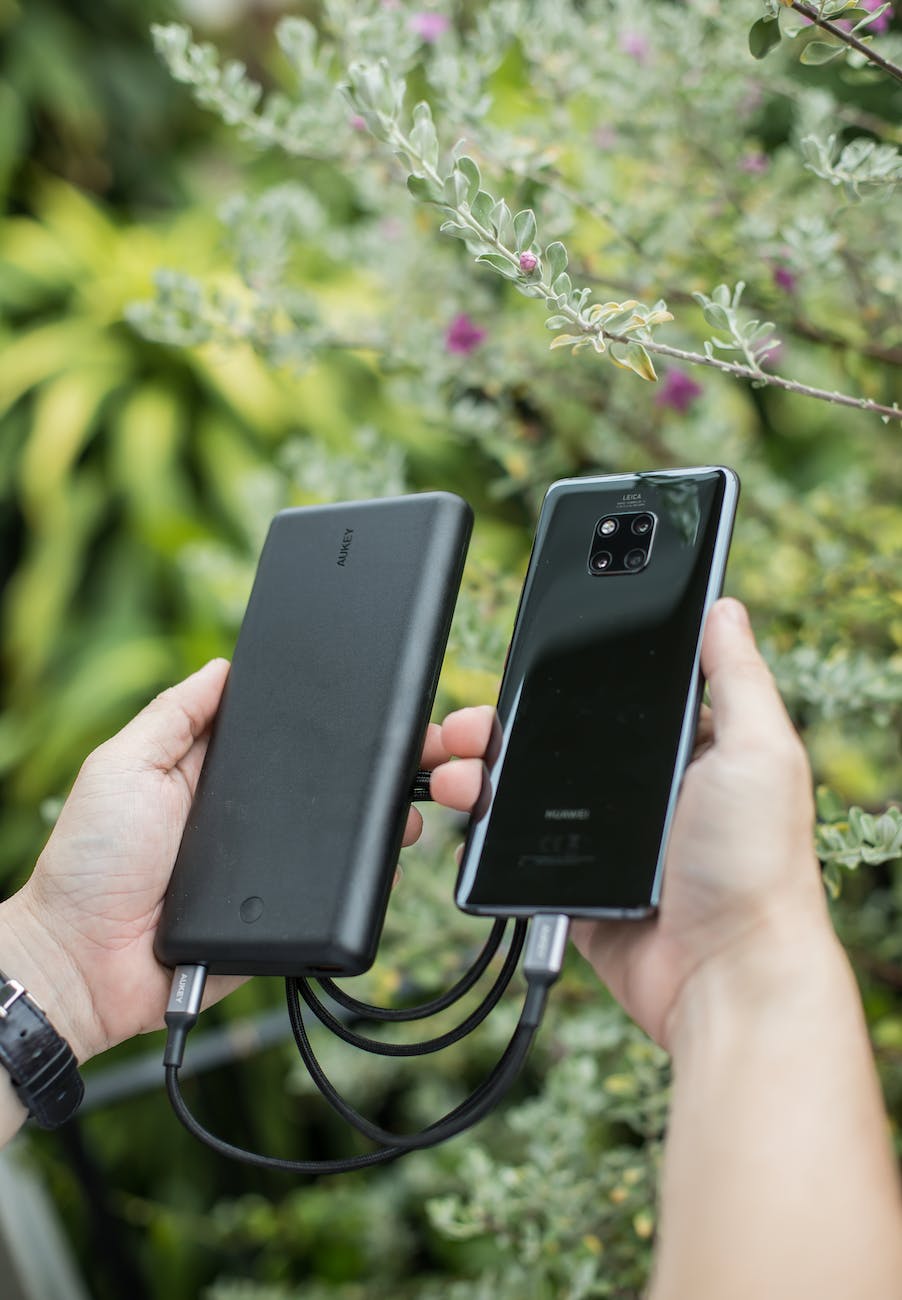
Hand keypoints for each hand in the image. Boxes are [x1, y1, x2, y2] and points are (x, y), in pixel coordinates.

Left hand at [0, 661, 440, 1063]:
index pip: (302, 734)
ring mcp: (282, 866)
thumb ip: (175, 714)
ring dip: (409, 805)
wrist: (84, 963)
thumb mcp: (123, 765)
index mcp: (228, 772)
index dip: (349, 714)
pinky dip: (381, 870)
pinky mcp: (292, 915)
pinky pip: (346, 892)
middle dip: (411, 753)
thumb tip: (226, 665)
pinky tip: (403, 844)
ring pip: (360, 833)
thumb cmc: (91, 863)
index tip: (400, 694)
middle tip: (456, 739)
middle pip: (348, 779)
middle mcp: (263, 816)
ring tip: (447, 784)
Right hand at [430, 598, 832, 1051]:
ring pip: (524, 784)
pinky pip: (516, 843)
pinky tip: (468, 806)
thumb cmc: (755, 866)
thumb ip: (738, 677)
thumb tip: (721, 606)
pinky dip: (485, 824)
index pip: (615, 692)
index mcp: (686, 749)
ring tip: (458, 767)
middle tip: (473, 721)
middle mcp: (642, 787)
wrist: (721, 978)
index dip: (569, 672)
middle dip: (503, 718)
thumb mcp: (762, 752)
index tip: (526, 656)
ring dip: (480, 767)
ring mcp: (604, 835)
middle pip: (556, 734)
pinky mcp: (573, 879)